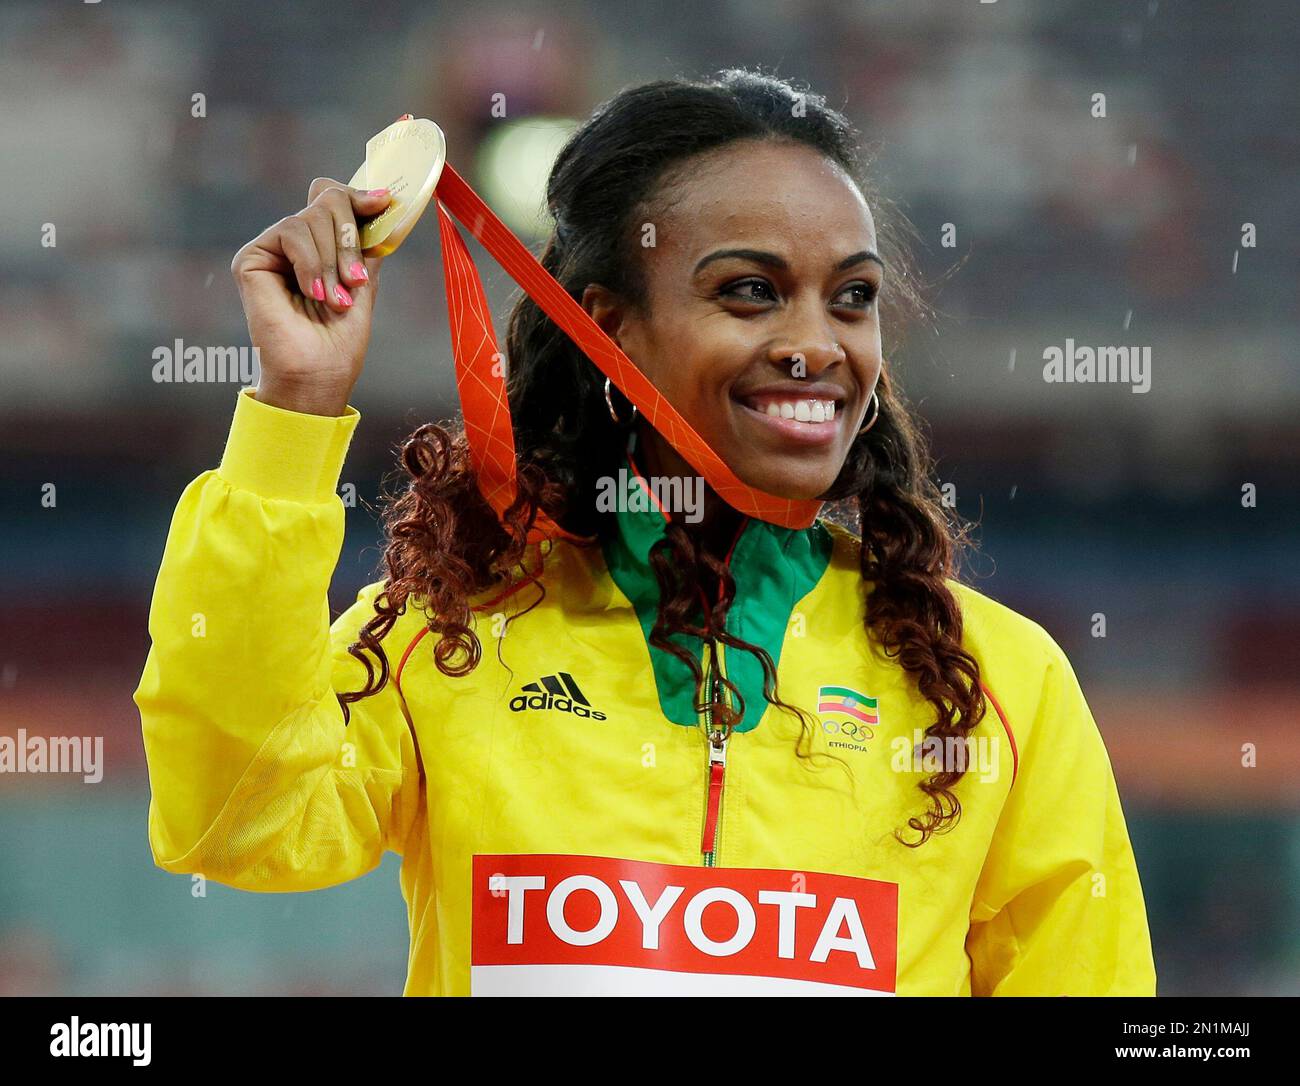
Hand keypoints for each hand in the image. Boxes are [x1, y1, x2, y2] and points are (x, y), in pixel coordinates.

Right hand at [230, 178, 393, 414]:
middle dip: (349, 239)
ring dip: (333, 261)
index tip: (384, 201)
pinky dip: (311, 264)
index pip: (334, 200)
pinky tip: (314, 293)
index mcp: (321, 247)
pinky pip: (290, 232)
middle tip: (356, 281)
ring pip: (310, 218)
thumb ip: (366, 243)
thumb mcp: (364, 282)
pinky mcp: (252, 257)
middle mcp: (295, 243)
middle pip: (327, 201)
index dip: (359, 196)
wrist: (318, 373)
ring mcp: (272, 249)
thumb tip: (382, 200)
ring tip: (335, 298)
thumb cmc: (340, 340)